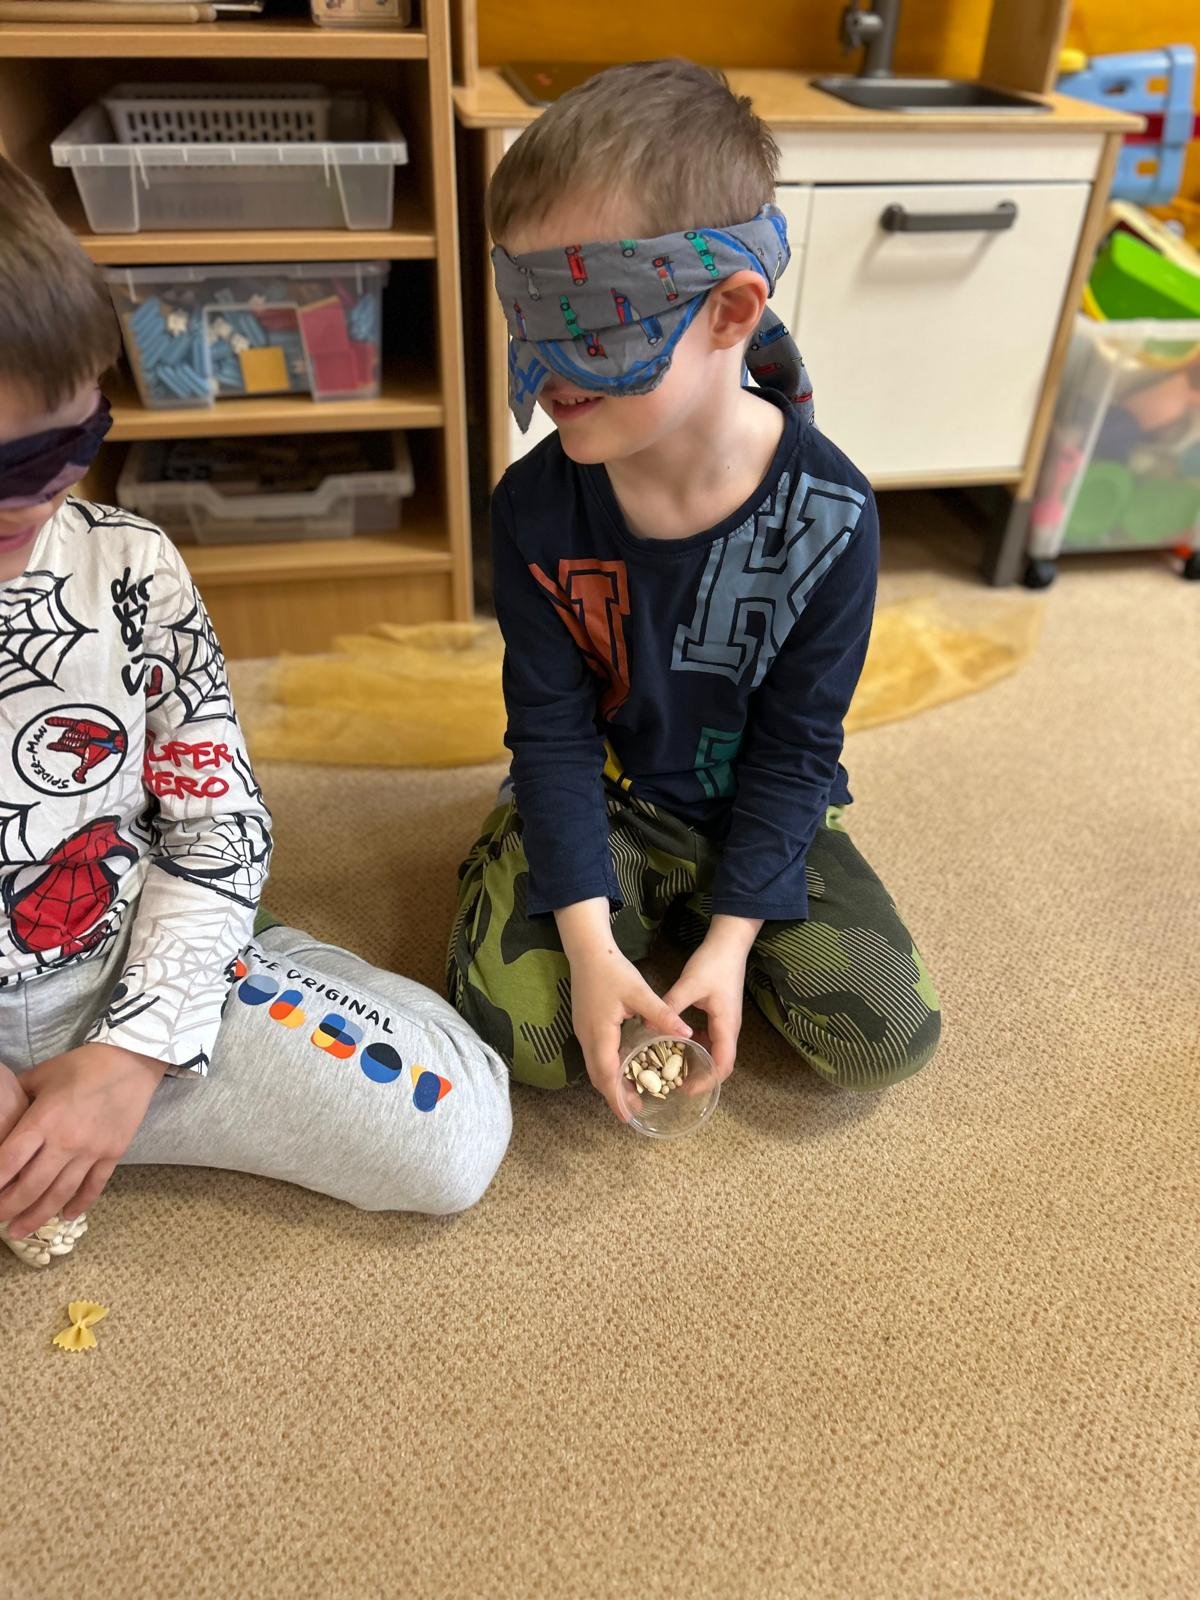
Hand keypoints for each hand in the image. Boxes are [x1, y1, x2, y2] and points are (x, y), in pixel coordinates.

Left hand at [0, 1043, 167, 1237]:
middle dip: (9, 1208)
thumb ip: (18, 1097)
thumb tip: (1, 1111)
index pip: (9, 1161)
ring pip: (60, 1193)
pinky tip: (66, 1217)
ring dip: (38, 1216)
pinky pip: (94, 1186)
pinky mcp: (113, 1154)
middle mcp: (66, 1141)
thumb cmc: (83, 1065)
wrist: (132, 1061)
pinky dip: (79, 1204)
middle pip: (32, 1186)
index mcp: (44, 1120)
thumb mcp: (42, 1075)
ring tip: (21, 1231)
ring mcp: (92, 1150)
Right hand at [555, 899, 690, 1122]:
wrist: (586, 951)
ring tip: (631, 1094)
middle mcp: (587, 1038)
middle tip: (636, 1110)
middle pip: (598, 1076)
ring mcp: (583, 1032)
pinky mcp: (585, 1026)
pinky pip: (595, 1055)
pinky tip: (623, 1067)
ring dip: (611, 1083)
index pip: (607, 1074)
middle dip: (615, 1095)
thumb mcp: (640, 992)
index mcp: (600, 1033)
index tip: (628, 1117)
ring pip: (595, 1067)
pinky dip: (608, 1068)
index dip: (616, 1097)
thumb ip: (662, 1014)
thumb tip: (687, 1032)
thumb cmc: (612, 970)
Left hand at [662, 915, 761, 1081]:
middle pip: (720, 1064)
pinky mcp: (719, 1015)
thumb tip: (646, 1026)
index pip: (723, 1065)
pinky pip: (709, 1039)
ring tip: (674, 1070)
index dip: (707, 1081)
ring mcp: (725, 1022)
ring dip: (698, 1062)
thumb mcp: (689, 985)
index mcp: (726, 1025)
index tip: (686, 1090)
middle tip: (675, 1085)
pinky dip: (695, 1047)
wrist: (729, 943)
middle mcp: (729, 1028)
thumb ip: (670, 1006)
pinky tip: (676, 1044)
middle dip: (701, 1077)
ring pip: (714, 1052)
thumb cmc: (714, 963)